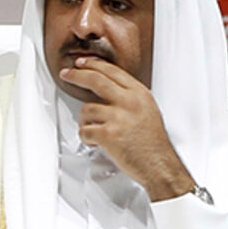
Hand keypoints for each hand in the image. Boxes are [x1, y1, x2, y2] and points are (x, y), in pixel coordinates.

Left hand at [58, 55, 194, 200]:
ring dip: (85, 120)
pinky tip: (95, 142)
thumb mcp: (149, 111)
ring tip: (94, 129)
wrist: (160, 165)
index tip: (82, 64)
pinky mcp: (108, 135)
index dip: (94, 65)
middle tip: (67, 74)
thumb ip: (131, 98)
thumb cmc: (154, 143)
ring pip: (87, 109)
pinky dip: (87, 138)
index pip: (113, 71)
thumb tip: (109, 90)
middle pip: (96, 80)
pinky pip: (85, 131)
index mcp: (140, 94)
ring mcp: (118, 118)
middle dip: (77, 75)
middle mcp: (130, 102)